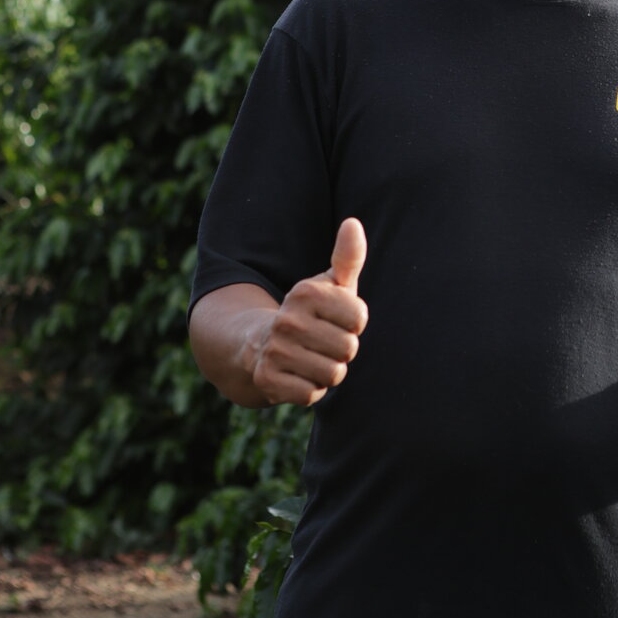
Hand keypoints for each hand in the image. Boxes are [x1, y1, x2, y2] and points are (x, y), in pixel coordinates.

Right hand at [250, 218, 368, 407]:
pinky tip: (298, 375)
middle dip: (342, 350)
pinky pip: (313, 394)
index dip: (353, 323)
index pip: (359, 318)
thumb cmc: (310, 313)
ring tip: (311, 358)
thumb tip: (353, 223)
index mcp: (305, 292)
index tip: (336, 320)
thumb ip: (347, 257)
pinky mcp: (268, 380)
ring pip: (334, 374)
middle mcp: (288, 320)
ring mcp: (275, 350)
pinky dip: (311, 390)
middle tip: (321, 342)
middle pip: (349, 348)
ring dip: (328, 371)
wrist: (258, 345)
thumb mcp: (329, 284)